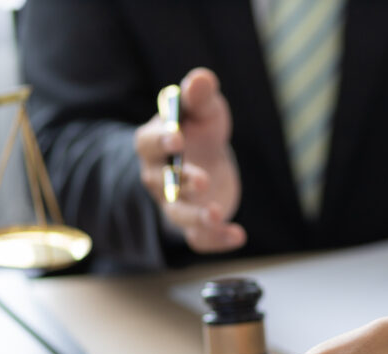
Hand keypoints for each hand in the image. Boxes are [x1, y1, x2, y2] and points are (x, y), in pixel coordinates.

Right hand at [133, 67, 244, 252]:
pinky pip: (200, 238)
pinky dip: (217, 240)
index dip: (161, 139)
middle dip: (180, 182)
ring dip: (196, 216)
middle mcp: (158, 178)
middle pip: (160, 182)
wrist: (208, 161)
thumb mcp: (205, 110)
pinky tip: (238, 236)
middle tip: (202, 179)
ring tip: (218, 213)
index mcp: (155, 144)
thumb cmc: (201, 130)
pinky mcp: (195, 224)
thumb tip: (200, 78)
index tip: (177, 136)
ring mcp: (175, 203)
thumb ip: (201, 96)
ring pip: (177, 214)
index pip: (148, 142)